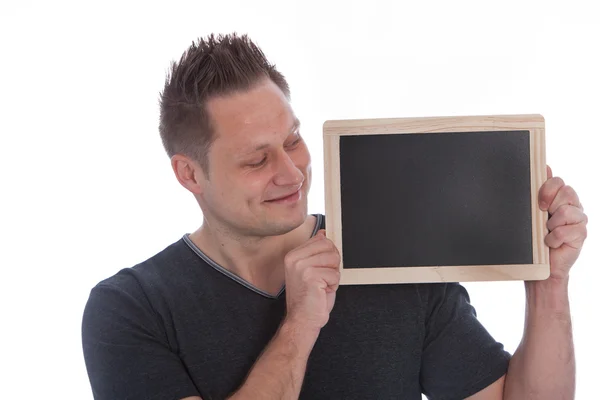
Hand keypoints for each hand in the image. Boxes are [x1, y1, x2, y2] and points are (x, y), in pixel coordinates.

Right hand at [283, 229, 340, 332]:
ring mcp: (301, 267)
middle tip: (323, 279)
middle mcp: (294, 258)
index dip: (329, 254)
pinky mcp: (310, 276)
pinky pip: (334, 274)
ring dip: (333, 275)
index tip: (321, 268)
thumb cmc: (309, 297)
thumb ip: (316, 251)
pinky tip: (322, 291)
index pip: (322, 240)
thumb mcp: (311, 269)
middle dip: (333, 264)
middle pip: (329, 247)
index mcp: (293, 255)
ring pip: (334, 259)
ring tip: (322, 285)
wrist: (302, 319)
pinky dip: (333, 285)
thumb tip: (323, 233)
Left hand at [538, 165, 587, 280]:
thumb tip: (545, 166)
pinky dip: (553, 238)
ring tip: (547, 232)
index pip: (558, 181)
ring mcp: (579, 219)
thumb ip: (540, 190)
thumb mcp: (535, 212)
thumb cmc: (536, 236)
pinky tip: (551, 243)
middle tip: (545, 218)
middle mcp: (573, 205)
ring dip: (551, 225)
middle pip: (566, 192)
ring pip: (566, 211)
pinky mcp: (582, 234)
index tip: (539, 203)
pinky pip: (565, 231)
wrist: (542, 264)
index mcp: (561, 197)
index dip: (547, 189)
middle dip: (550, 206)